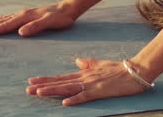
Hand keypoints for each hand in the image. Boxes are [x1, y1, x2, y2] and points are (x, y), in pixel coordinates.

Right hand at [0, 2, 76, 37]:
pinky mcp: (27, 15)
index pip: (5, 25)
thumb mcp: (50, 23)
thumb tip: (20, 32)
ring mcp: (23, 13)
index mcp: (24, 17)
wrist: (68, 8)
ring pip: (2, 18)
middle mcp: (21, 14)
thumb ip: (36, 27)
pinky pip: (8, 18)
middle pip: (0, 21)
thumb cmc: (60, 18)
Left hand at [27, 57, 150, 105]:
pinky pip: (85, 96)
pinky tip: (65, 102)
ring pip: (68, 88)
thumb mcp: (100, 64)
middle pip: (60, 83)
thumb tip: (76, 61)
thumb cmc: (119, 69)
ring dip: (53, 91)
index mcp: (84, 73)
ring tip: (38, 93)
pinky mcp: (100, 91)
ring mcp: (92, 84)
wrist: (135, 70)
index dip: (46, 79)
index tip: (32, 80)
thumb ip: (87, 63)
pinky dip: (75, 99)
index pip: (61, 77)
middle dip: (43, 86)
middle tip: (28, 89)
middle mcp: (85, 78)